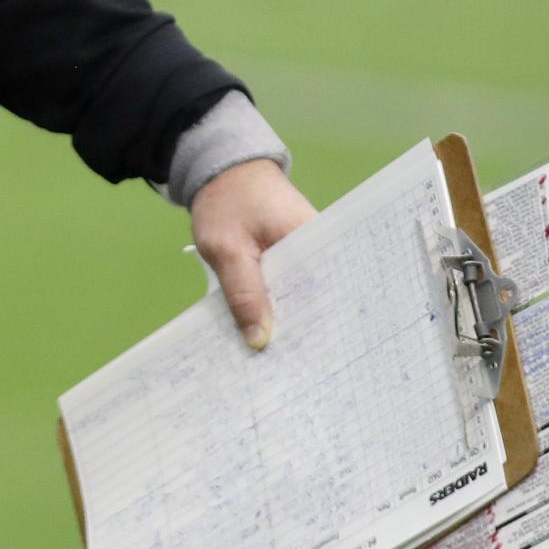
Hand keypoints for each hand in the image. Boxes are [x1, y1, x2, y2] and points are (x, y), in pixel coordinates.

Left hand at [190, 158, 316, 349]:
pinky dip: (278, 310)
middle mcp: (319, 252)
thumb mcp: (227, 249)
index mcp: (314, 244)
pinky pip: (289, 291)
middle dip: (305, 336)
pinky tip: (266, 339)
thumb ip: (244, 293)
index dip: (321, 331)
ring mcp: (306, 258)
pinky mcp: (292, 263)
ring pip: (301, 300)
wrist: (219, 172)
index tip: (312, 365)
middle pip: (318, 303)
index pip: (329, 295)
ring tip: (280, 368)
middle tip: (292, 377)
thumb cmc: (225, 202)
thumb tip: (261, 341)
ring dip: (289, 325)